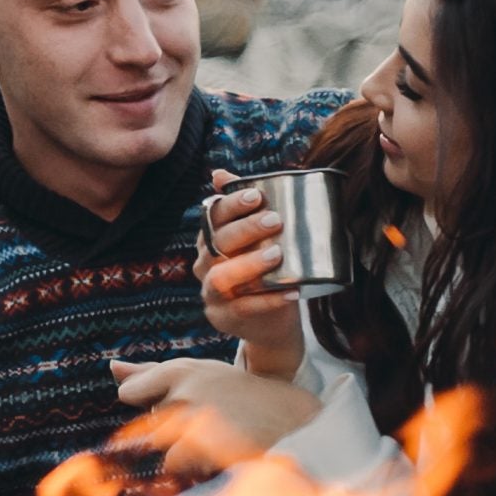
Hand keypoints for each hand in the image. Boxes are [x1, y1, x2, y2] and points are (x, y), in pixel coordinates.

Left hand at [112, 355, 319, 480]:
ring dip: (186, 452)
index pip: (129, 393)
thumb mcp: (198, 374)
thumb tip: (112, 367)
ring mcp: (195, 418)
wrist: (294, 419)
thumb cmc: (238, 395)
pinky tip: (222, 455)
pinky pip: (176, 466)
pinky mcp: (203, 446)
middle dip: (174, 432)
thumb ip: (150, 374)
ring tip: (220, 439)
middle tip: (213, 423)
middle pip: (149, 426)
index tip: (186, 405)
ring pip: (163, 448)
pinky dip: (195, 467)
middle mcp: (184, 389)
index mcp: (180, 369)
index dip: (152, 405)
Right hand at [196, 173, 306, 380]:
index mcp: (210, 239)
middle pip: (217, 243)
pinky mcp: (224, 317)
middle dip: (246, 229)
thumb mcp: (259, 240)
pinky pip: (242, 308)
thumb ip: (246, 209)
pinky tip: (291, 291)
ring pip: (221, 277)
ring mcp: (211, 292)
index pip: (212, 217)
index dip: (232, 204)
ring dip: (249, 265)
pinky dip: (267, 300)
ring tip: (277, 255)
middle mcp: (204, 264)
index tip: (258, 195)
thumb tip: (218, 173)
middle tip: (277, 220)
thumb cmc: (268, 273)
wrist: (272, 322)